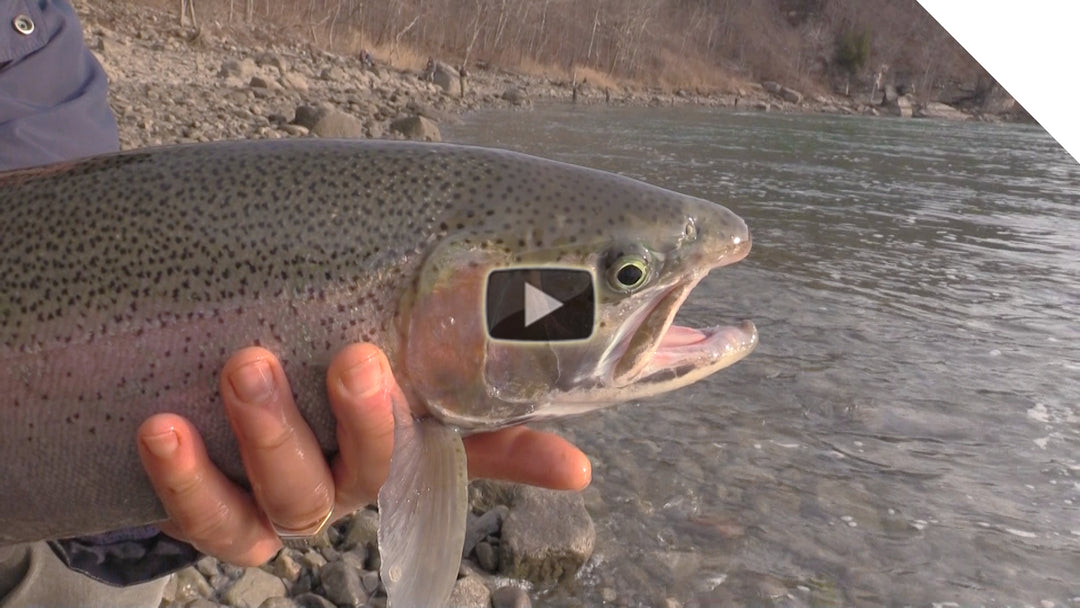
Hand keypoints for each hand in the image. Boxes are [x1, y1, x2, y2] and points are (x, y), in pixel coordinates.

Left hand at [135, 343, 590, 565]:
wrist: (219, 418)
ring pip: (280, 498)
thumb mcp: (407, 407)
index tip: (504, 416)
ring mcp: (269, 506)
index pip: (436, 459)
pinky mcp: (207, 512)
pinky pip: (199, 516)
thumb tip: (580, 471)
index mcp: (387, 464)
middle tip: (355, 357)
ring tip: (246, 366)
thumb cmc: (328, 406)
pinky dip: (182, 479)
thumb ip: (485, 432)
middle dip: (358, 424)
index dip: (491, 453)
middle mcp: (335, 492)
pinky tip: (165, 425)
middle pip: (354, 480)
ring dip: (267, 436)